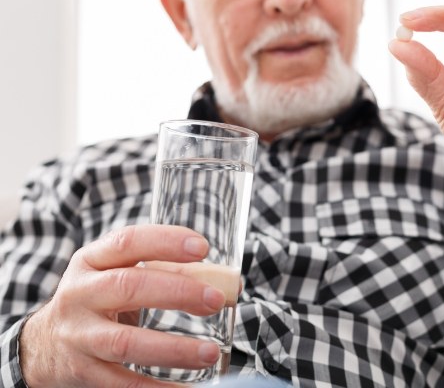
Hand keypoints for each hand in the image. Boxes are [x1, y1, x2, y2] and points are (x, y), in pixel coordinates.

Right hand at [19, 225, 226, 386]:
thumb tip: (228, 283)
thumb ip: (166, 271)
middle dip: (177, 292)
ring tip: (210, 353)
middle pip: (128, 287)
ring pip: (125, 342)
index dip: (165, 242)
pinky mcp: (82, 372)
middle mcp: (80, 294)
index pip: (128, 242)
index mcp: (92, 260)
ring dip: (172, 349)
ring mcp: (78, 335)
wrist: (43, 343)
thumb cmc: (99, 298)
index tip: (202, 248)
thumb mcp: (117, 273)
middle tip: (215, 299)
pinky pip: (120, 384)